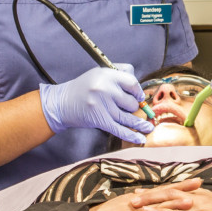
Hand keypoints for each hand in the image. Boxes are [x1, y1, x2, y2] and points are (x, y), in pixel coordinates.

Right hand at [39, 63, 153, 144]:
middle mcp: (105, 89)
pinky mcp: (100, 120)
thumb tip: (138, 85)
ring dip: (140, 123)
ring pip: (128, 116)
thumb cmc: (83, 87)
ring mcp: (102, 106)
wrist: (62, 103)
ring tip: (149, 127)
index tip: (140, 96)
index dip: (138, 91)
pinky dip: (131, 135)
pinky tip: (141, 138)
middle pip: (131, 101)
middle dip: (133, 106)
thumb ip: (119, 73)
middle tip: (131, 107)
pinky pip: (119, 129)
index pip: (132, 82)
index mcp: (106, 75)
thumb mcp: (99, 72)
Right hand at [81, 180, 198, 210]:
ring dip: (172, 204)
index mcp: (142, 197)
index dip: (181, 185)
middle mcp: (139, 199)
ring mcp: (132, 208)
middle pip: (163, 193)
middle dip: (182, 189)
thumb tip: (163, 210)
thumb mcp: (131, 209)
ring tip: (189, 203)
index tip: (198, 181)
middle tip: (199, 187)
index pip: (165, 189)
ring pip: (155, 205)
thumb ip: (146, 208)